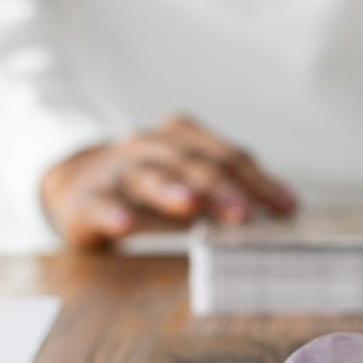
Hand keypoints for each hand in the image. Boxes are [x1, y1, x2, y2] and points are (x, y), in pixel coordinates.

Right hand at [39, 113, 297, 247]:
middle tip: (244, 214)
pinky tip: (125, 224)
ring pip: (147, 176)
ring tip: (191, 206)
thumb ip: (226, 190)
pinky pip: (101, 204)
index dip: (258, 180)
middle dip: (220, 188)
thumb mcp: (187, 180)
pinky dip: (113, 213)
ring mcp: (116, 170)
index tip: (286, 208)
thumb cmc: (148, 185)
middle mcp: (150, 146)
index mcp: (180, 137)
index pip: (226, 155)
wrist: (76, 185)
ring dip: (171, 190)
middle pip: (191, 162)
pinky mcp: (86, 198)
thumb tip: (282, 212)